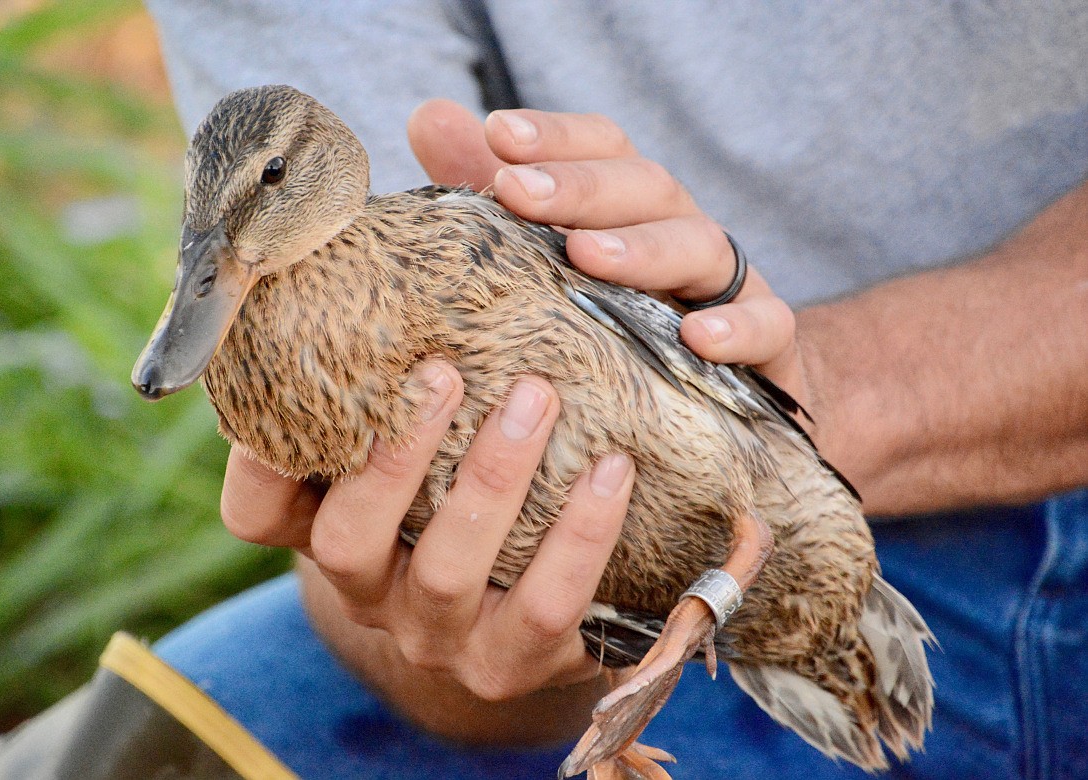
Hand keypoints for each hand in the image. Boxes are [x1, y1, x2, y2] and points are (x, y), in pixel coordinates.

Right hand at [221, 362, 633, 730]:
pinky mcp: (515, 664)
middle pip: (348, 542)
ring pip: (449, 571)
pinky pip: (548, 604)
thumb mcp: (427, 457)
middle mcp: (372, 596)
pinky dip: (581, 534)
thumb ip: (404, 394)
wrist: (542, 615)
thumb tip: (416, 270)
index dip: (257, 459)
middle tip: (444, 372)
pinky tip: (612, 468)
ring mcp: (440, 638)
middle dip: (395, 455)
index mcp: (333, 538)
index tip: (288, 381)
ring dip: (493, 479)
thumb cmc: (473, 497)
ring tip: (536, 399)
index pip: (257, 515)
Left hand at [408, 101, 806, 410]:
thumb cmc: (612, 331)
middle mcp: (679, 234)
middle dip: (580, 186)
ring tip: (586, 257)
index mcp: (629, 211)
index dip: (554, 136)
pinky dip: (739, 327)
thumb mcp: (543, 267)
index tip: (495, 135)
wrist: (710, 414)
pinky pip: (770, 328)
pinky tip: (697, 338)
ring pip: (700, 246)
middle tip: (517, 191)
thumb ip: (489, 193)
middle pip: (645, 187)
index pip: (603, 148)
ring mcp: (727, 288)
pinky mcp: (768, 352)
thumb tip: (428, 116)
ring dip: (642, 248)